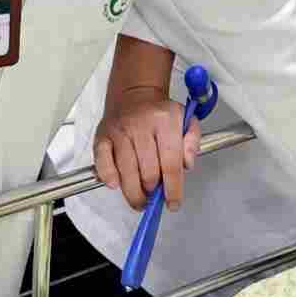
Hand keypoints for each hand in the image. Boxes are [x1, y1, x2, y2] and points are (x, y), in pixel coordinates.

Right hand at [94, 78, 197, 211]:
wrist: (135, 94)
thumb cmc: (161, 113)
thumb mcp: (186, 120)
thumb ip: (192, 142)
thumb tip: (187, 165)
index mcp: (165, 122)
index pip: (171, 164)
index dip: (173, 189)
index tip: (173, 203)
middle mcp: (141, 126)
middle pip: (148, 172)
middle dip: (152, 191)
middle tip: (154, 197)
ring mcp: (120, 131)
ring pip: (126, 172)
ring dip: (134, 192)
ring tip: (140, 199)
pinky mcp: (103, 136)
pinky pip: (103, 162)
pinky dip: (108, 176)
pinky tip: (116, 185)